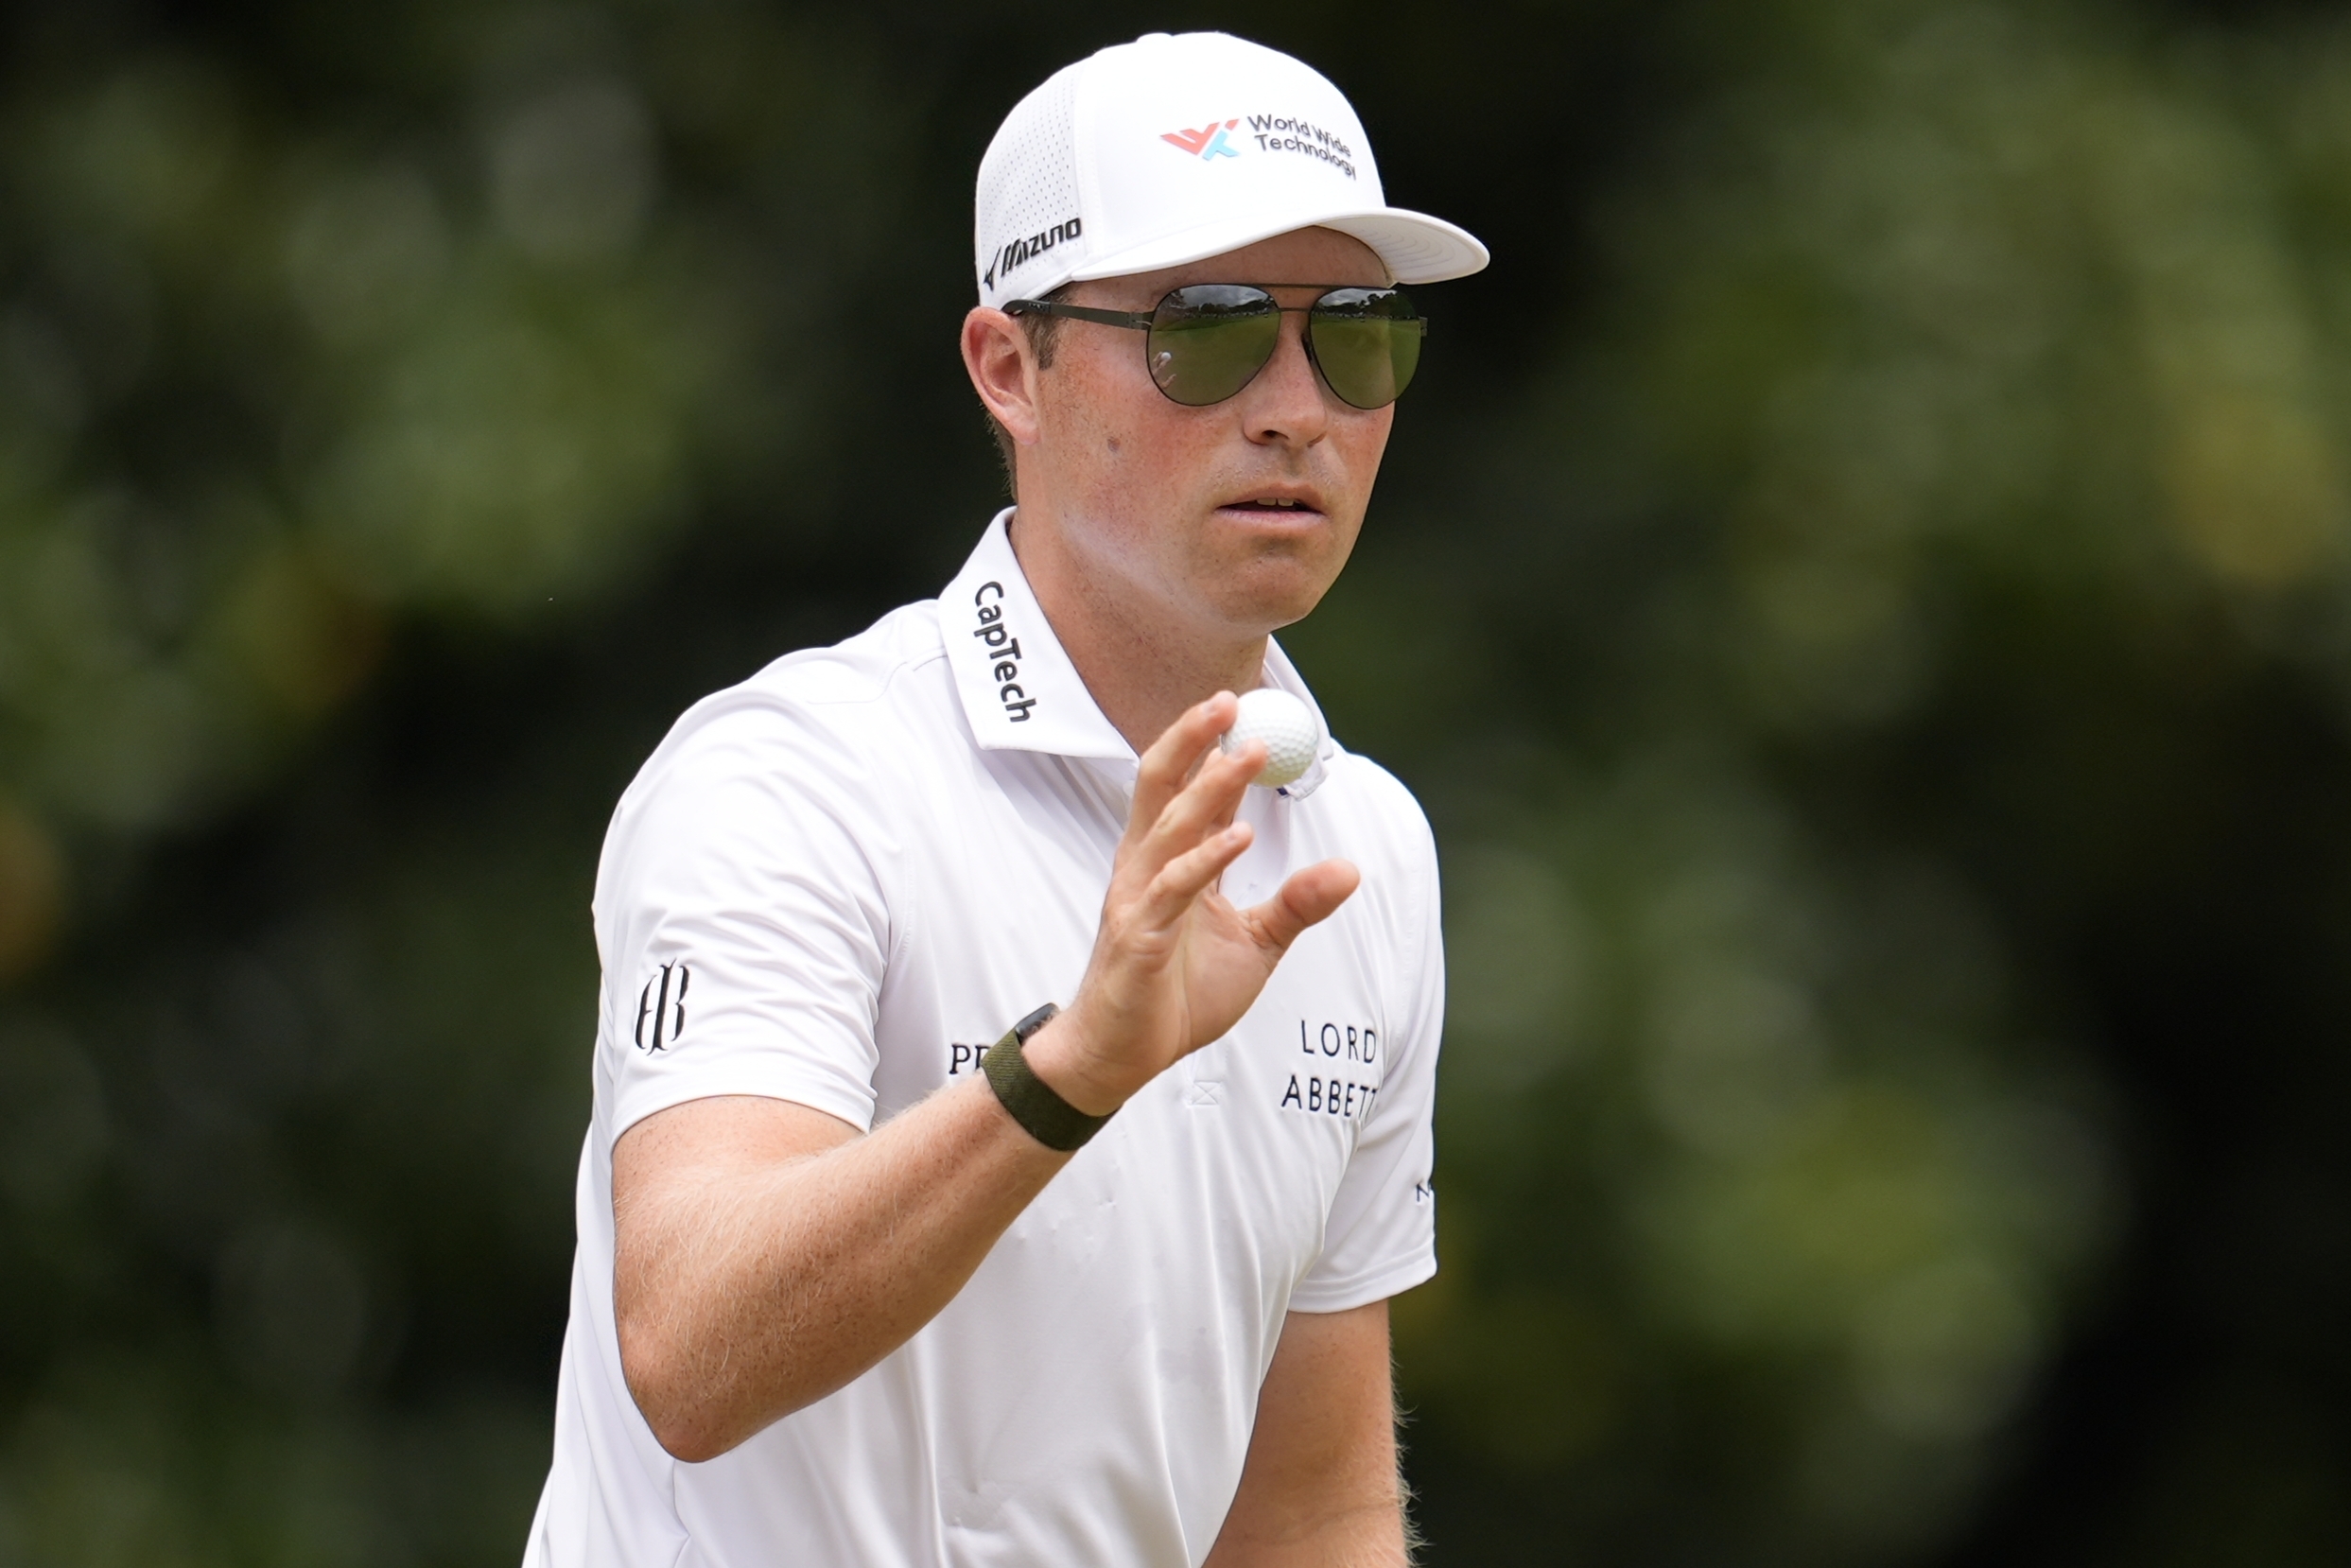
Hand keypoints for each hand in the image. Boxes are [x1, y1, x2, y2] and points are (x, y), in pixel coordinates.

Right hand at [1023, 692, 1360, 1114]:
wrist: (1119, 1055)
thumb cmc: (1174, 994)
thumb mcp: (1255, 945)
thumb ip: (1296, 905)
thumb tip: (1349, 869)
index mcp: (1170, 864)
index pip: (1190, 794)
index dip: (1214, 750)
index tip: (1243, 709)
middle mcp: (1146, 869)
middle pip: (1162, 787)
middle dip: (1192, 740)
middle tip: (1230, 700)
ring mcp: (1137, 900)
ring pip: (1168, 827)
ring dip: (1208, 789)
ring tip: (1244, 754)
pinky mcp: (1136, 938)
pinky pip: (1171, 889)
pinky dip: (1204, 859)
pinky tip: (1237, 835)